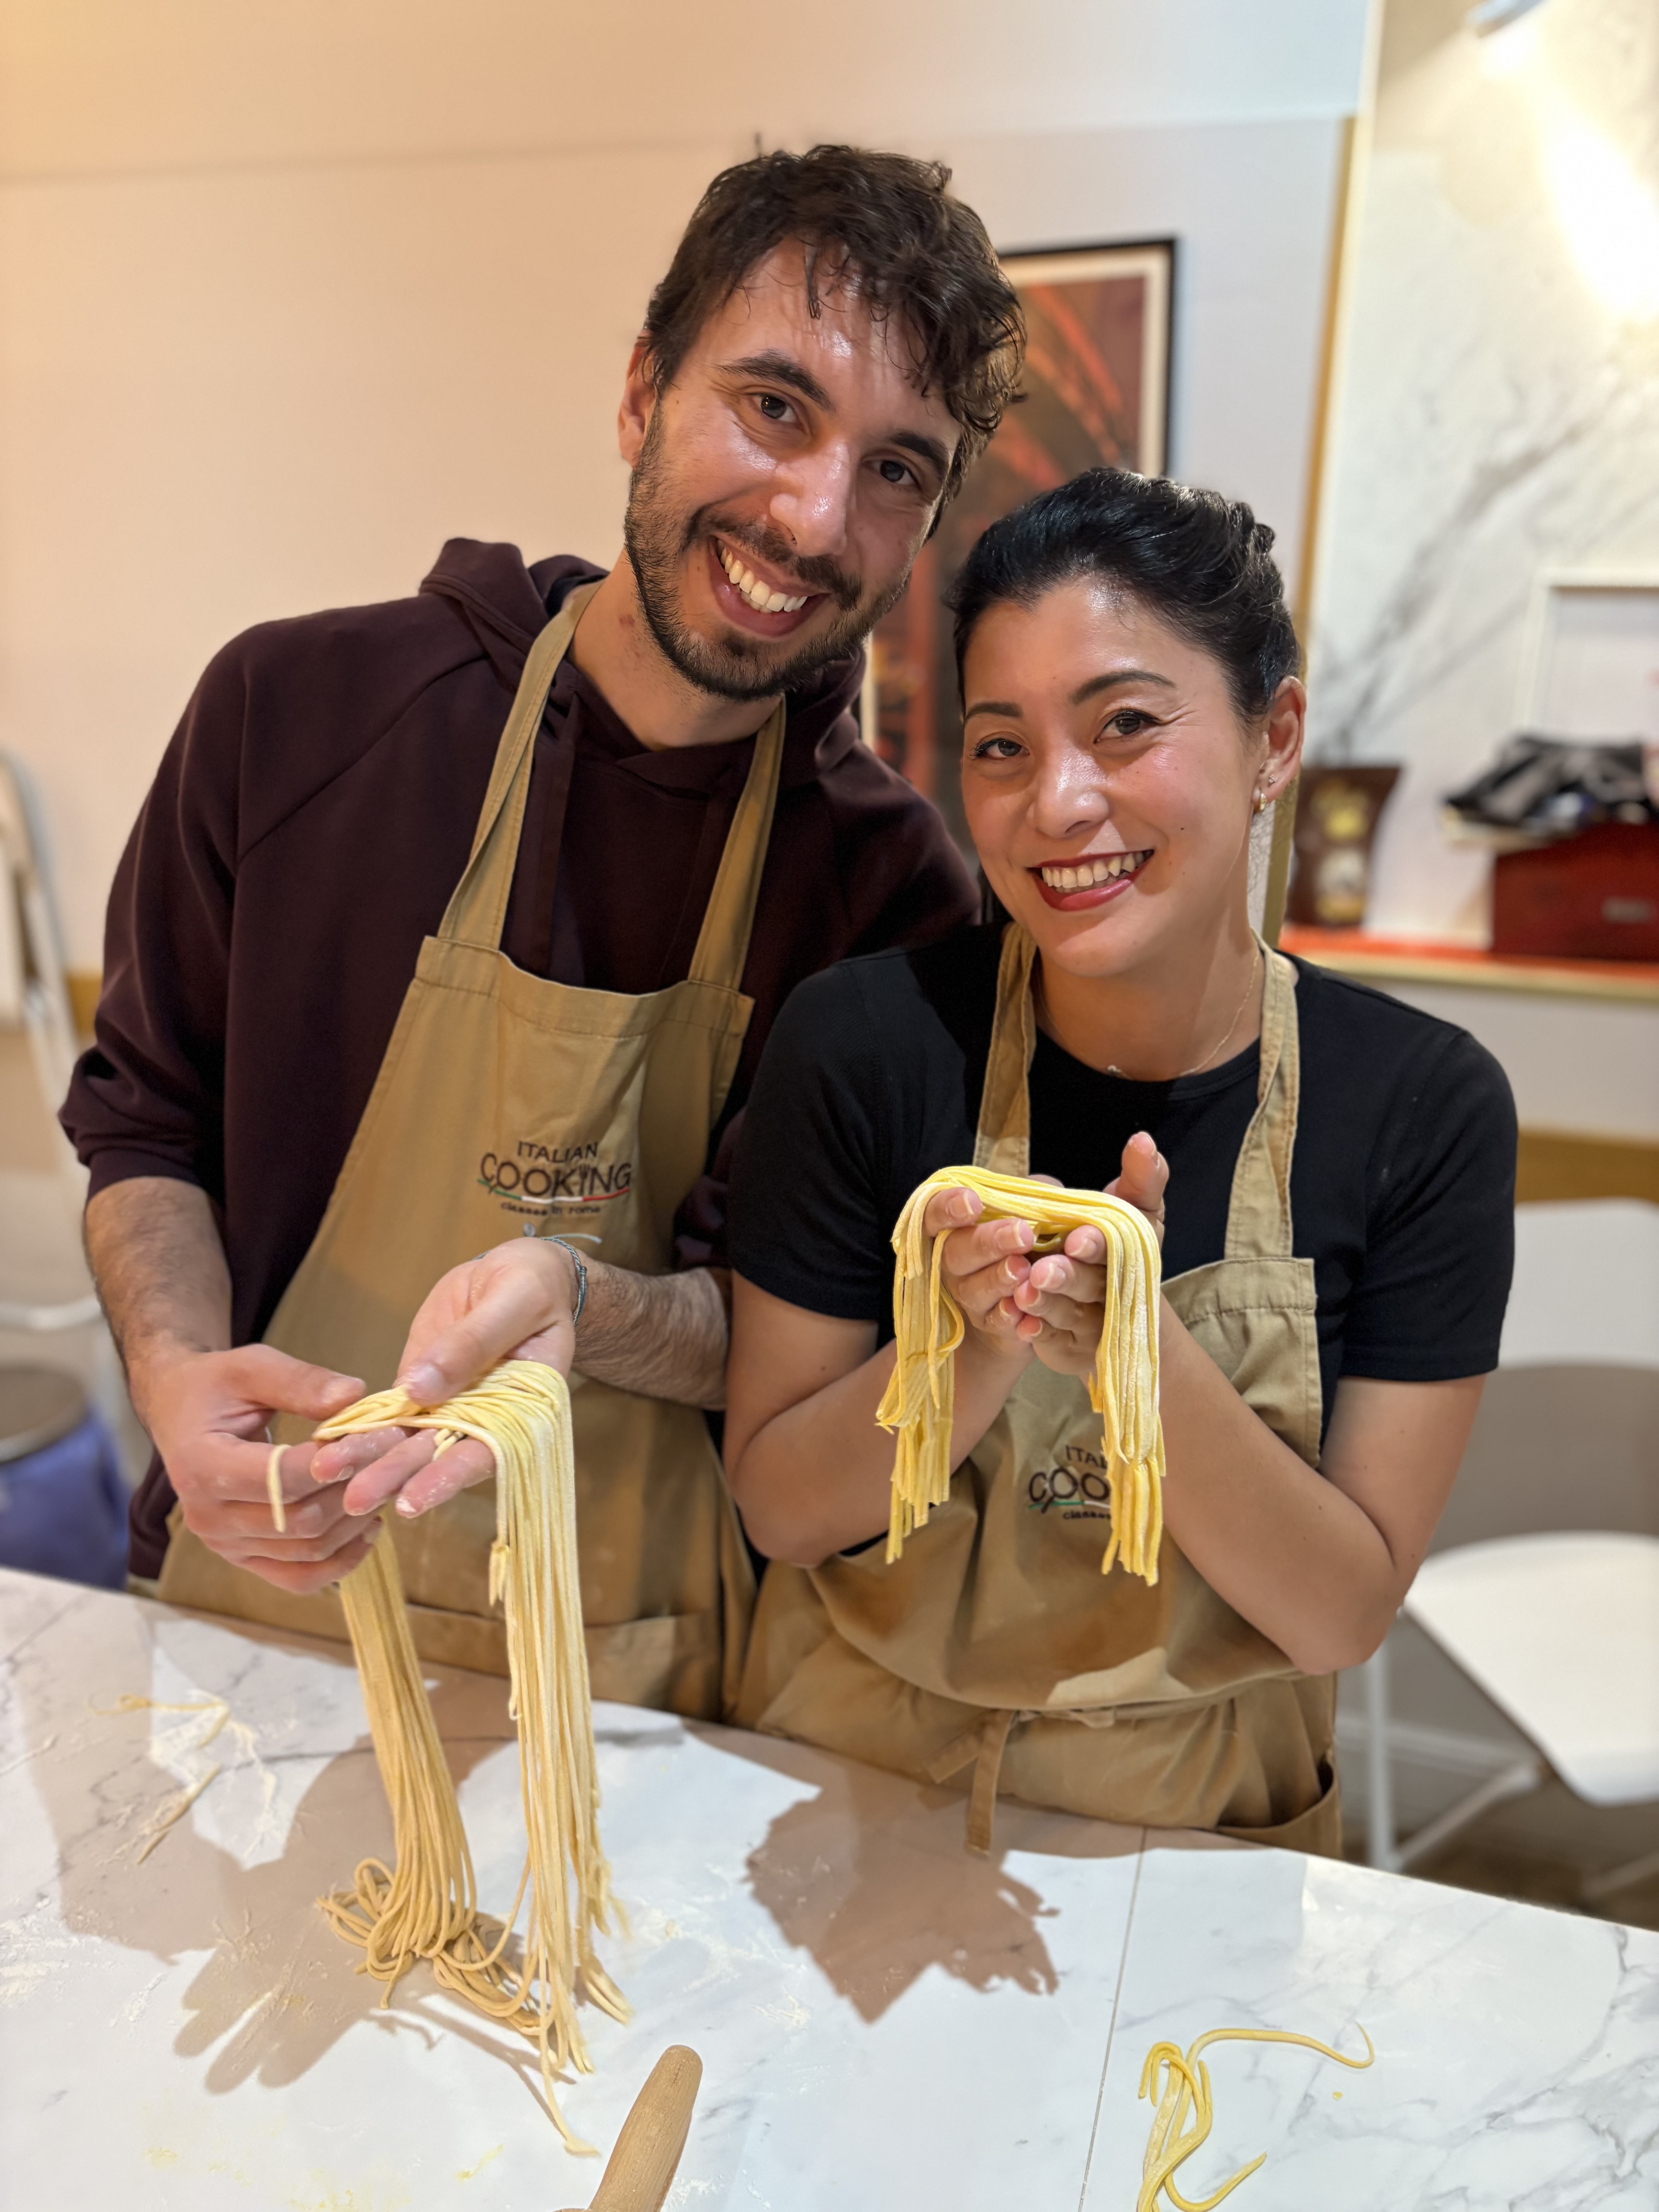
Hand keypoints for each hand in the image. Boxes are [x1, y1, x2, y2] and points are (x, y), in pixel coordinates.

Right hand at [138, 1344, 369, 1594]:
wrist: (180, 1414)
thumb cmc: (215, 1387)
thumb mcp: (251, 1367)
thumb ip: (300, 1381)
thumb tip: (354, 1396)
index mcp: (202, 1467)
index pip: (283, 1478)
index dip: (337, 1462)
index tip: (379, 1435)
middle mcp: (208, 1517)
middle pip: (302, 1521)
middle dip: (356, 1491)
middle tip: (395, 1460)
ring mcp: (225, 1545)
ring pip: (308, 1552)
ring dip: (356, 1525)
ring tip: (385, 1488)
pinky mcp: (243, 1558)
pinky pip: (299, 1578)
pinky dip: (340, 1562)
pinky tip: (366, 1529)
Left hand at [312, 1238, 578, 1521]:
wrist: (520, 1273)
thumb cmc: (532, 1286)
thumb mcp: (515, 1302)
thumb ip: (473, 1343)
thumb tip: (420, 1390)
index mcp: (522, 1411)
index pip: (486, 1453)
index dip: (448, 1478)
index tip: (409, 1501)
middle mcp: (484, 1422)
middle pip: (437, 1455)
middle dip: (394, 1476)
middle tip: (353, 1499)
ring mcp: (450, 1408)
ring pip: (408, 1439)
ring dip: (369, 1457)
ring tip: (326, 1470)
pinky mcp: (421, 1391)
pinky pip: (390, 1414)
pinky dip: (361, 1427)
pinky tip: (328, 1441)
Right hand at [921, 1184, 1040, 1368]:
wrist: (1032, 1291)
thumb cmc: (1028, 1239)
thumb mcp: (1032, 1209)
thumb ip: (1034, 1195)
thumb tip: (1047, 1190)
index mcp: (953, 1226)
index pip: (934, 1213)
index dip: (947, 1207)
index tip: (972, 1202)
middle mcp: (950, 1262)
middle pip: (954, 1252)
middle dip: (987, 1242)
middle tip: (1021, 1235)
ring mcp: (967, 1296)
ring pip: (973, 1290)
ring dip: (998, 1279)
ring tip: (1024, 1269)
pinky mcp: (989, 1324)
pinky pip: (995, 1323)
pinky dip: (1010, 1317)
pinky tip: (1026, 1311)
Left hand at [1005, 1134, 1169, 1382]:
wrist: (1116, 1310)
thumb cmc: (1116, 1246)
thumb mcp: (1135, 1207)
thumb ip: (1141, 1176)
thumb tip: (1144, 1140)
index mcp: (1131, 1254)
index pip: (1117, 1250)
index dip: (1098, 1245)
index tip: (1077, 1238)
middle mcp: (1115, 1292)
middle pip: (1091, 1285)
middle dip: (1068, 1277)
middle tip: (1042, 1269)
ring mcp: (1093, 1324)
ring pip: (1068, 1314)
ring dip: (1047, 1303)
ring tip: (1022, 1292)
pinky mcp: (1070, 1347)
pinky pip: (1052, 1342)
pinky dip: (1037, 1332)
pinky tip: (1020, 1323)